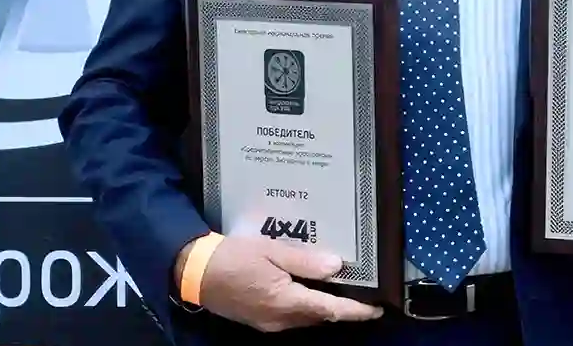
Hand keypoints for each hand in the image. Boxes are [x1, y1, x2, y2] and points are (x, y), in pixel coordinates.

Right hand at [187, 235, 382, 331]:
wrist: (195, 272)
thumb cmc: (234, 256)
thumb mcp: (271, 251)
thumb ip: (305, 261)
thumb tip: (337, 268)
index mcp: (285, 301)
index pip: (330, 310)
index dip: (356, 311)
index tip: (377, 308)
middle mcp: (280, 319)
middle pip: (320, 317)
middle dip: (343, 309)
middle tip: (363, 293)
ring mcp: (268, 323)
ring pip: (306, 318)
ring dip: (325, 308)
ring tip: (342, 291)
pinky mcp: (259, 320)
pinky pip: (292, 316)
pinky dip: (307, 307)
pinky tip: (311, 291)